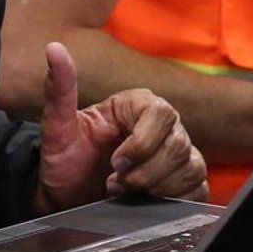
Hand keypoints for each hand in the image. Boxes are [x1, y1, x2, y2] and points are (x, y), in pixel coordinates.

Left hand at [33, 42, 207, 214]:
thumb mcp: (57, 128)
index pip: (160, 113)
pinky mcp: (184, 180)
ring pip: (190, 168)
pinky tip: (147, 202)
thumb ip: (59, 89)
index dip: (141, 142)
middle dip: (145, 172)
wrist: (68, 199)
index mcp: (137, 106)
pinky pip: (198, 188)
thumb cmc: (65, 161)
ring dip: (157, 188)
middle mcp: (163, 126)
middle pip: (178, 144)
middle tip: (115, 182)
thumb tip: (54, 49)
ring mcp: (177, 153)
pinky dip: (173, 198)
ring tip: (127, 193)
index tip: (115, 161)